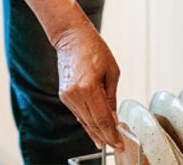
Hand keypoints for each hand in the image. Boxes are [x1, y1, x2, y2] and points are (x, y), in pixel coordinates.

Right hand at [54, 22, 123, 149]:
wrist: (71, 37)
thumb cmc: (94, 48)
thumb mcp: (112, 72)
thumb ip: (112, 98)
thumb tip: (113, 118)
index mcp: (89, 87)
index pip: (102, 119)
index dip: (111, 134)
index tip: (119, 143)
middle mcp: (75, 94)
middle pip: (92, 123)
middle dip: (105, 136)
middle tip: (116, 145)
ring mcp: (67, 96)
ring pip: (84, 120)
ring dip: (96, 131)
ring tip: (106, 141)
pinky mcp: (63, 95)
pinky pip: (78, 113)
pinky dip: (87, 121)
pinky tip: (94, 129)